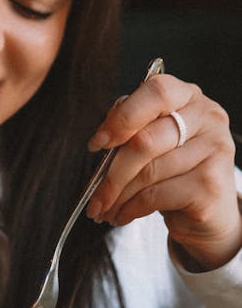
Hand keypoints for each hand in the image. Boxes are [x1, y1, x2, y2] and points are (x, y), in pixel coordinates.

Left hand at [86, 70, 241, 270]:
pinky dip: (131, 209)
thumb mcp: (154, 143)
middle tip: (93, 196)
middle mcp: (208, 117)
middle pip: (145, 140)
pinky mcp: (211, 184)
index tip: (96, 144)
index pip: (156, 91)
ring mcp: (214, 149)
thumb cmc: (174, 171)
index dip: (122, 117)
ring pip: (148, 172)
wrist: (210, 211)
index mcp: (189, 96)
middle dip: (110, 174)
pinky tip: (122, 216)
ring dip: (118, 196)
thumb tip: (100, 140)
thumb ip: (132, 130)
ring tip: (104, 209)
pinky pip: (156, 196)